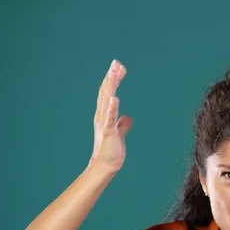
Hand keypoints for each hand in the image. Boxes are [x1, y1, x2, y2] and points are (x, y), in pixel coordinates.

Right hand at [88, 59, 130, 173]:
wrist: (105, 166)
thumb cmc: (111, 151)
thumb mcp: (119, 134)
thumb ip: (123, 124)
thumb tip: (128, 118)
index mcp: (104, 114)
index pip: (108, 93)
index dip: (113, 79)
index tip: (119, 67)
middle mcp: (102, 116)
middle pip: (106, 92)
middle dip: (111, 77)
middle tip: (116, 62)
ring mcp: (104, 123)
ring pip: (106, 100)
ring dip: (111, 86)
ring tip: (114, 73)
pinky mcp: (109, 132)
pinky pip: (110, 118)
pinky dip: (112, 107)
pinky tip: (115, 97)